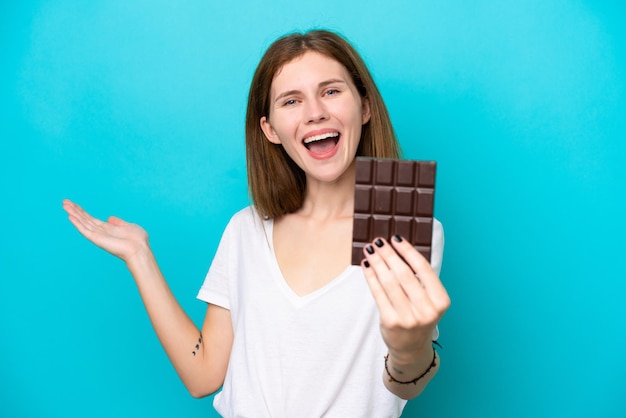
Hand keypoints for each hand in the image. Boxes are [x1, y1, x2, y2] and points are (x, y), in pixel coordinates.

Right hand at [62, 199, 149, 262]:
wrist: (140, 249)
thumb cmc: (138, 240)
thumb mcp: (128, 226)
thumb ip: (118, 222)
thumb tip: (109, 218)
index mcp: (107, 229)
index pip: (91, 218)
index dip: (82, 211)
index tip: (74, 204)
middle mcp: (101, 232)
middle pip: (84, 219)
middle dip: (75, 210)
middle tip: (64, 201)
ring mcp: (98, 235)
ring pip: (82, 222)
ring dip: (73, 214)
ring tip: (64, 205)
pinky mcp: (97, 239)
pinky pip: (85, 230)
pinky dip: (77, 223)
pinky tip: (70, 216)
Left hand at [361, 235, 449, 361]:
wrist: (411, 349)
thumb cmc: (419, 317)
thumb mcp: (428, 300)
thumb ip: (419, 279)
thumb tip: (397, 249)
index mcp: (441, 301)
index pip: (424, 269)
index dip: (408, 251)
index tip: (396, 238)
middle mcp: (427, 310)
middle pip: (404, 274)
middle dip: (389, 254)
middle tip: (378, 241)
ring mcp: (409, 318)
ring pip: (389, 282)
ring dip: (378, 262)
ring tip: (369, 249)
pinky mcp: (391, 322)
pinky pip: (378, 293)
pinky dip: (371, 277)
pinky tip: (367, 265)